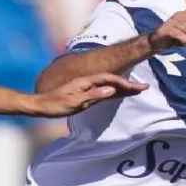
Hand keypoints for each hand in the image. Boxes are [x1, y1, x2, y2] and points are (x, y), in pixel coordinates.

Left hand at [26, 73, 147, 116]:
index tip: (138, 87)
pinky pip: (103, 92)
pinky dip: (114, 92)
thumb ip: (93, 95)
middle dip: (128, 84)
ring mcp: (86, 88)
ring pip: (109, 86)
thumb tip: (111, 89)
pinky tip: (119, 93)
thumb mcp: (75, 101)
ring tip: (137, 90)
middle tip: (144, 87)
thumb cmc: (56, 104)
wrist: (41, 105)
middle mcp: (87, 82)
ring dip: (123, 87)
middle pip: (112, 81)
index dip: (125, 83)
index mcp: (86, 82)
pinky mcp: (85, 94)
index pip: (110, 80)